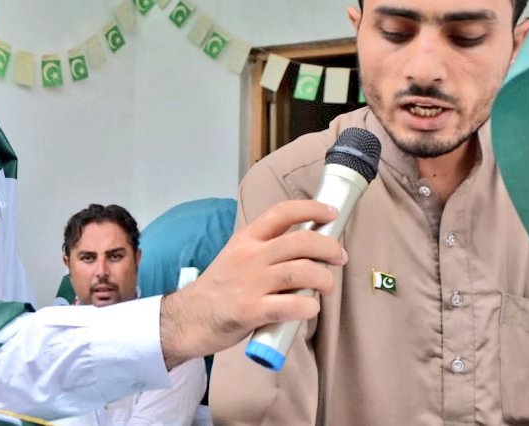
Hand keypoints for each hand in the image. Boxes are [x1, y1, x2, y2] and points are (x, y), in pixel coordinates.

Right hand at [158, 200, 344, 367]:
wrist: (188, 318)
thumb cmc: (219, 290)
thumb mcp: (236, 257)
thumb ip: (266, 252)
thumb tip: (308, 252)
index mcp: (246, 240)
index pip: (281, 212)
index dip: (311, 209)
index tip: (331, 213)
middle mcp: (248, 257)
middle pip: (300, 241)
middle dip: (328, 247)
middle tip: (339, 257)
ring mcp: (249, 284)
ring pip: (300, 272)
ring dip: (324, 279)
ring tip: (327, 287)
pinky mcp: (250, 311)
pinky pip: (289, 305)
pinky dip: (308, 307)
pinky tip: (310, 309)